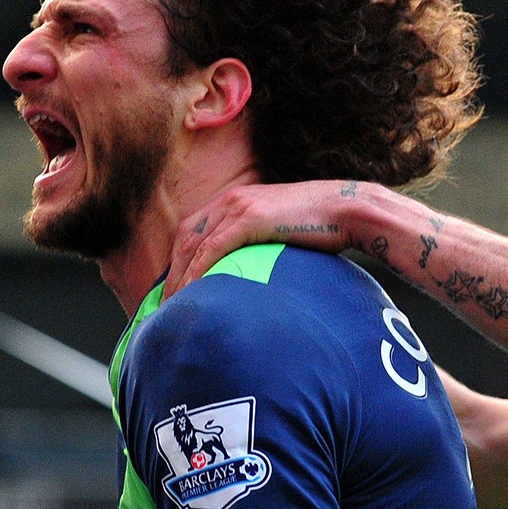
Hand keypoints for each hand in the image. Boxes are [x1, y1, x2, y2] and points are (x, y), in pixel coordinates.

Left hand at [168, 179, 377, 293]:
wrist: (346, 209)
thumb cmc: (322, 227)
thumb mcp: (281, 233)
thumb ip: (261, 246)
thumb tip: (255, 277)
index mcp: (235, 201)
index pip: (192, 232)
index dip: (177, 261)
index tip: (171, 289)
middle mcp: (230, 200)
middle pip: (184, 239)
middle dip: (170, 273)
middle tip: (160, 305)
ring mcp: (237, 207)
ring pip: (193, 246)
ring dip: (178, 278)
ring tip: (170, 308)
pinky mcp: (248, 218)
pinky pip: (211, 249)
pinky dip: (196, 273)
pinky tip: (190, 294)